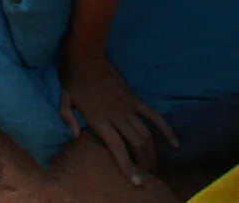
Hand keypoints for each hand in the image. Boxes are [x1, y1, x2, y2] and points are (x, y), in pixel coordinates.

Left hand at [59, 52, 177, 185]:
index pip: (117, 148)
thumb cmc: (73, 80)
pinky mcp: (133, 98)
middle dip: (144, 163)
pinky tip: (174, 143)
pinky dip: (165, 129)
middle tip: (146, 175)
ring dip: (152, 152)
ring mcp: (127, 106)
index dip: (128, 167)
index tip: (136, 182)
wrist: (87, 56)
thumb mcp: (63, 101)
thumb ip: (67, 119)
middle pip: (136, 144)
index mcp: (99, 120)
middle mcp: (116, 115)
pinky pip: (153, 115)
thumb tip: (76, 137)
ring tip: (154, 167)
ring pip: (146, 133)